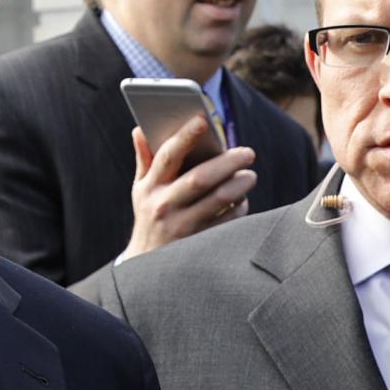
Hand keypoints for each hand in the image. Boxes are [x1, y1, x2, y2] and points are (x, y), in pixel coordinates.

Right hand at [121, 118, 257, 258]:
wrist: (146, 270)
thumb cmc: (149, 218)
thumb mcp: (141, 192)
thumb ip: (144, 160)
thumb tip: (139, 129)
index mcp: (149, 188)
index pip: (167, 156)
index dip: (184, 136)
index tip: (203, 120)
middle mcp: (164, 206)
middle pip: (200, 178)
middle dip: (227, 161)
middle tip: (248, 152)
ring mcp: (182, 227)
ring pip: (219, 199)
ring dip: (240, 184)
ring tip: (249, 175)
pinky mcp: (199, 243)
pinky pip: (228, 221)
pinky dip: (240, 207)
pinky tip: (242, 200)